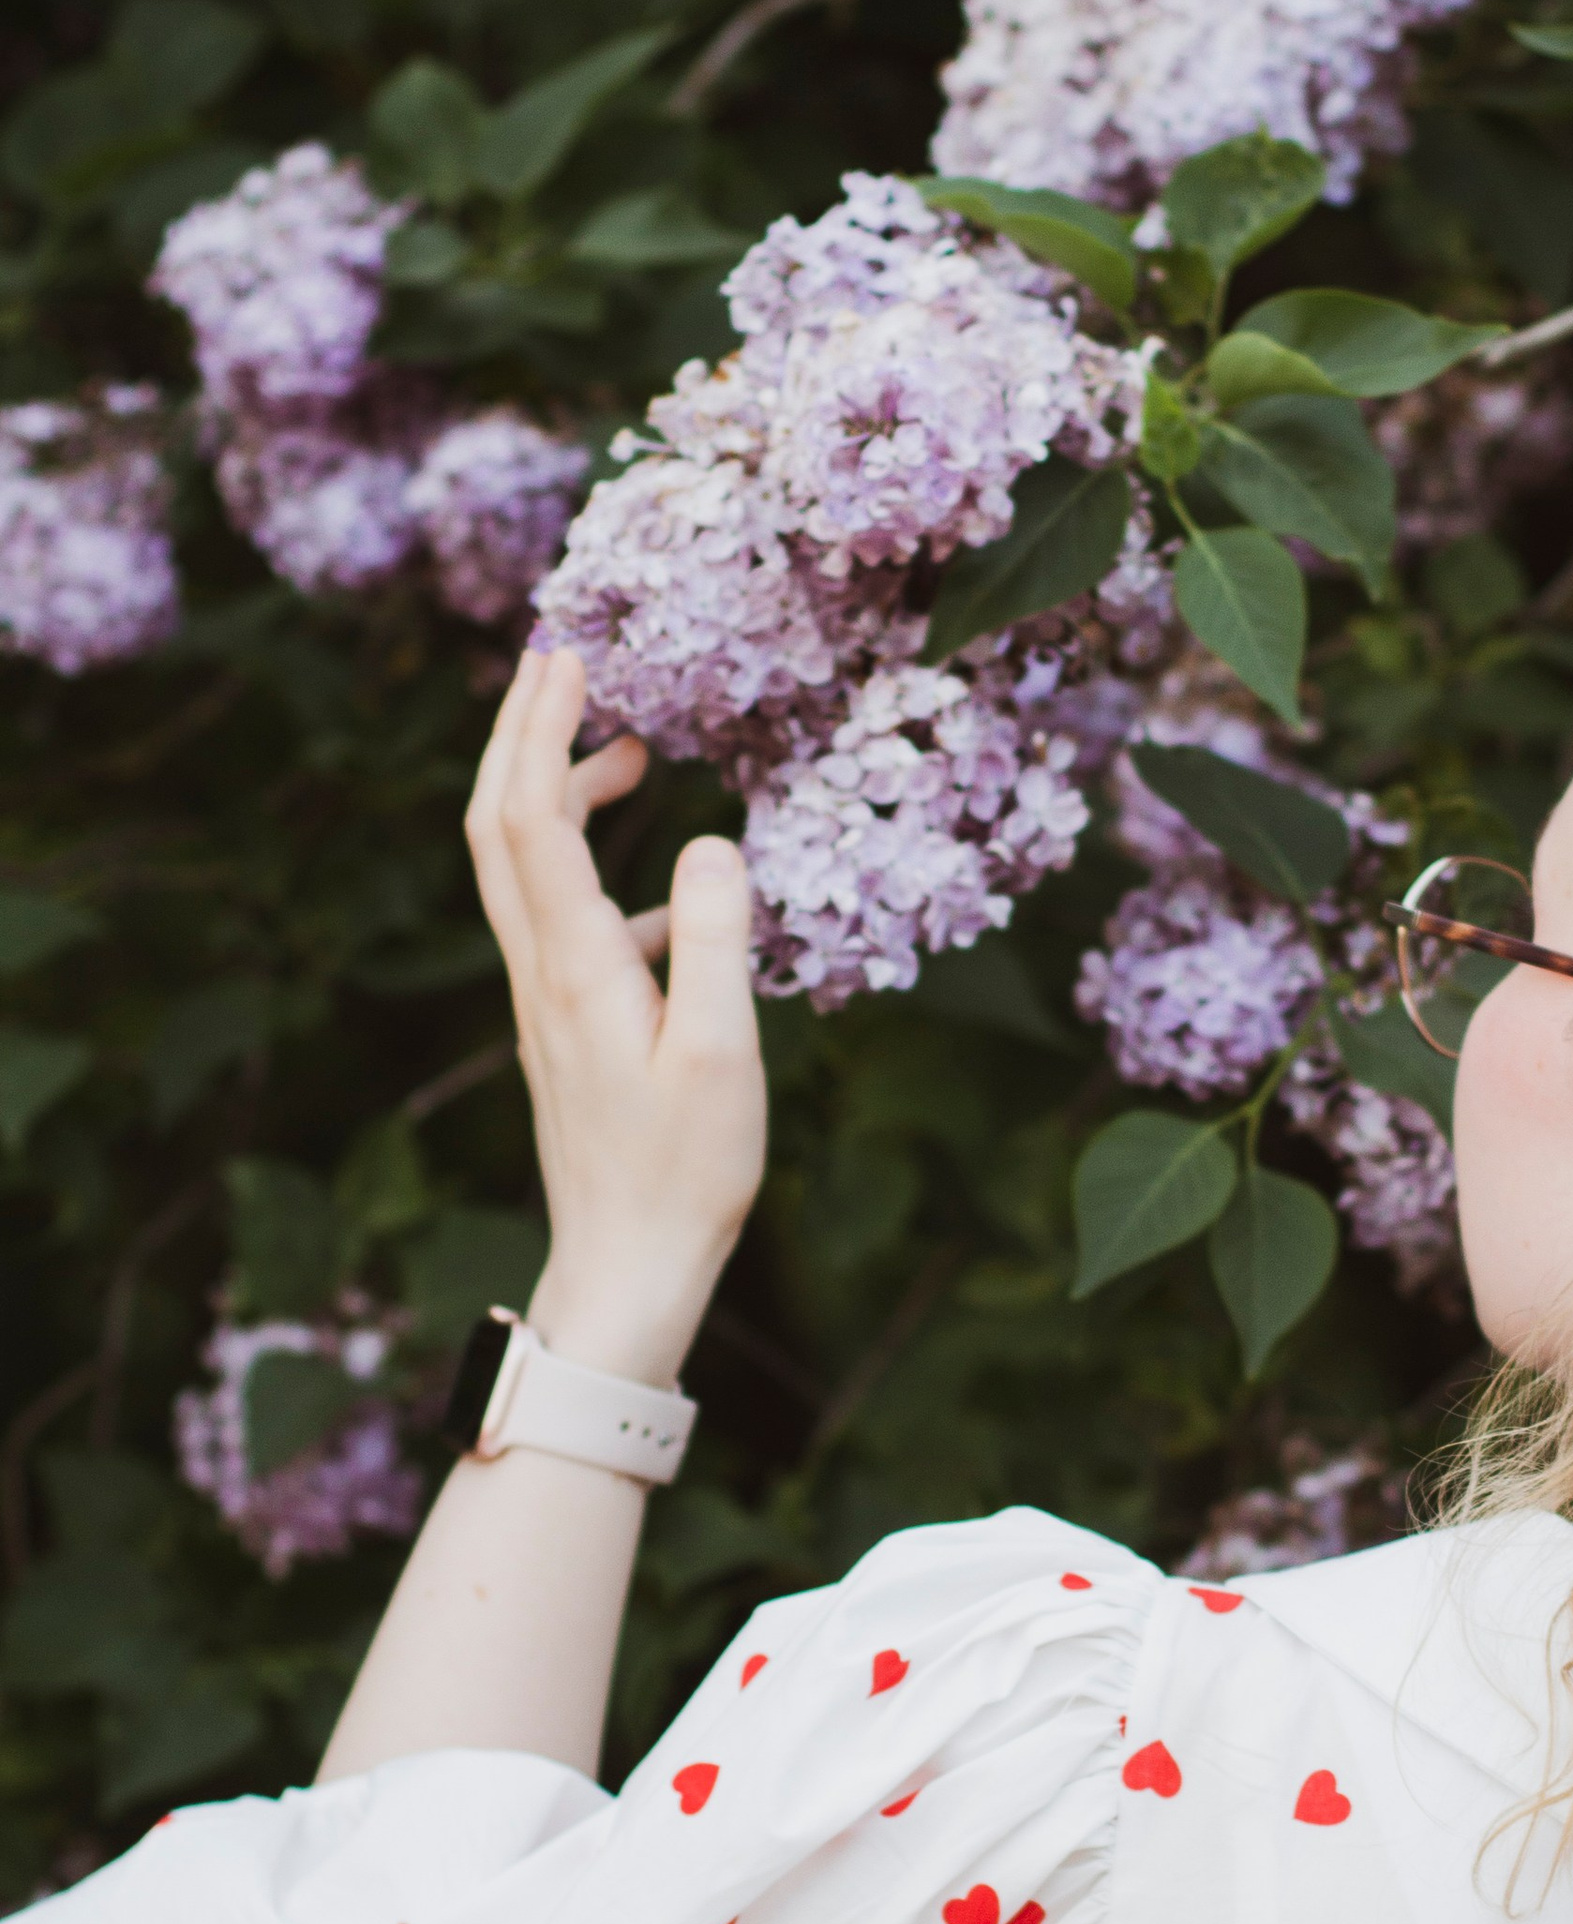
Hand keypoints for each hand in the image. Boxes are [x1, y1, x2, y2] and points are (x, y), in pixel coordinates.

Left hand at [465, 646, 766, 1388]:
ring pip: (522, 867)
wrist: (625, 1269)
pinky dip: (592, 870)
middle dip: (523, 733)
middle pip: (500, 822)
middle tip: (565, 662)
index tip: (569, 654)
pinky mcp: (562, 1027)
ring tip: (626, 752)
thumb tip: (710, 839)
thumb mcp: (721, 1053)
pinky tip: (666, 896)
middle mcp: (541, 970)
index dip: (540, 725)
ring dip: (554, 792)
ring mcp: (544, 1000)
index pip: (532, 813)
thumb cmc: (683, 1172)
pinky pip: (558, 919)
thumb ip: (716, 939)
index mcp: (576, 963)